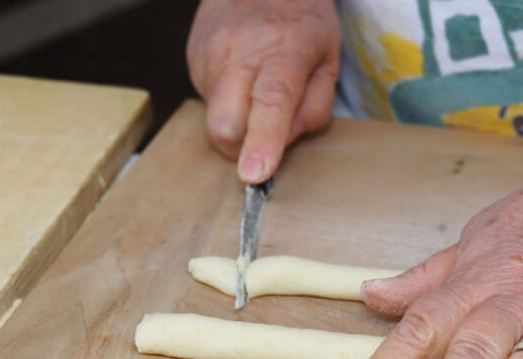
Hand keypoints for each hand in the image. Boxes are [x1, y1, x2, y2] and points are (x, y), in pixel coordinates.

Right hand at [186, 0, 340, 181]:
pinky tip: (240, 76)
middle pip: (225, 124)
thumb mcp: (329, 61)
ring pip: (213, 117)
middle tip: (262, 138)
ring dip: (235, 119)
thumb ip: (314, 109)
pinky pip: (205, 99)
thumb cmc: (301, 20)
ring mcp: (211, 53)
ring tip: (254, 88)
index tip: (253, 174)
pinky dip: (225, 100)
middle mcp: (241, 51)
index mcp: (285, 51)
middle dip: (241, 147)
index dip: (262, 142)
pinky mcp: (193, 56)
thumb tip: (284, 146)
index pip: (271, 102)